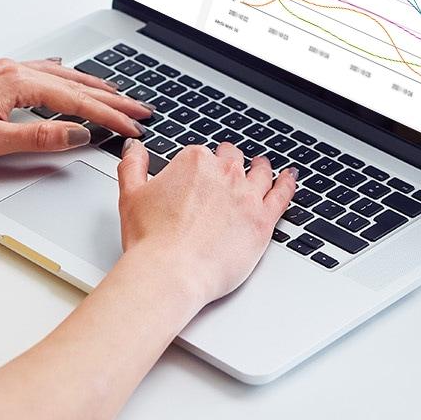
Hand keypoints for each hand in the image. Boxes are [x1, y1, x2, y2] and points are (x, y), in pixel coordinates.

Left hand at [0, 57, 152, 166]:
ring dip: (89, 85)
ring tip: (116, 94)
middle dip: (110, 98)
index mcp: (16, 82)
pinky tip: (64, 76)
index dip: (109, 116)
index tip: (134, 127)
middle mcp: (12, 70)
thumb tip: (77, 134)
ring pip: (58, 76)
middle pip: (73, 83)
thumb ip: (40, 138)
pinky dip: (62, 77)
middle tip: (140, 110)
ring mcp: (1, 71)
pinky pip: (39, 72)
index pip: (76, 101)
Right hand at [115, 140, 297, 307]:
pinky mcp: (263, 220)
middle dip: (229, 163)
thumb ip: (133, 164)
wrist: (172, 272)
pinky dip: (287, 183)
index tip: (196, 177)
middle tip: (226, 172)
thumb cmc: (151, 240)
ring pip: (260, 173)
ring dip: (260, 168)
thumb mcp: (131, 195)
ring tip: (262, 167)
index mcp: (194, 162)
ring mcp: (247, 195)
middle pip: (232, 159)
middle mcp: (224, 173)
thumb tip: (136, 148)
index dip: (198, 167)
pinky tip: (289, 179)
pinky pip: (282, 194)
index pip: (201, 154)